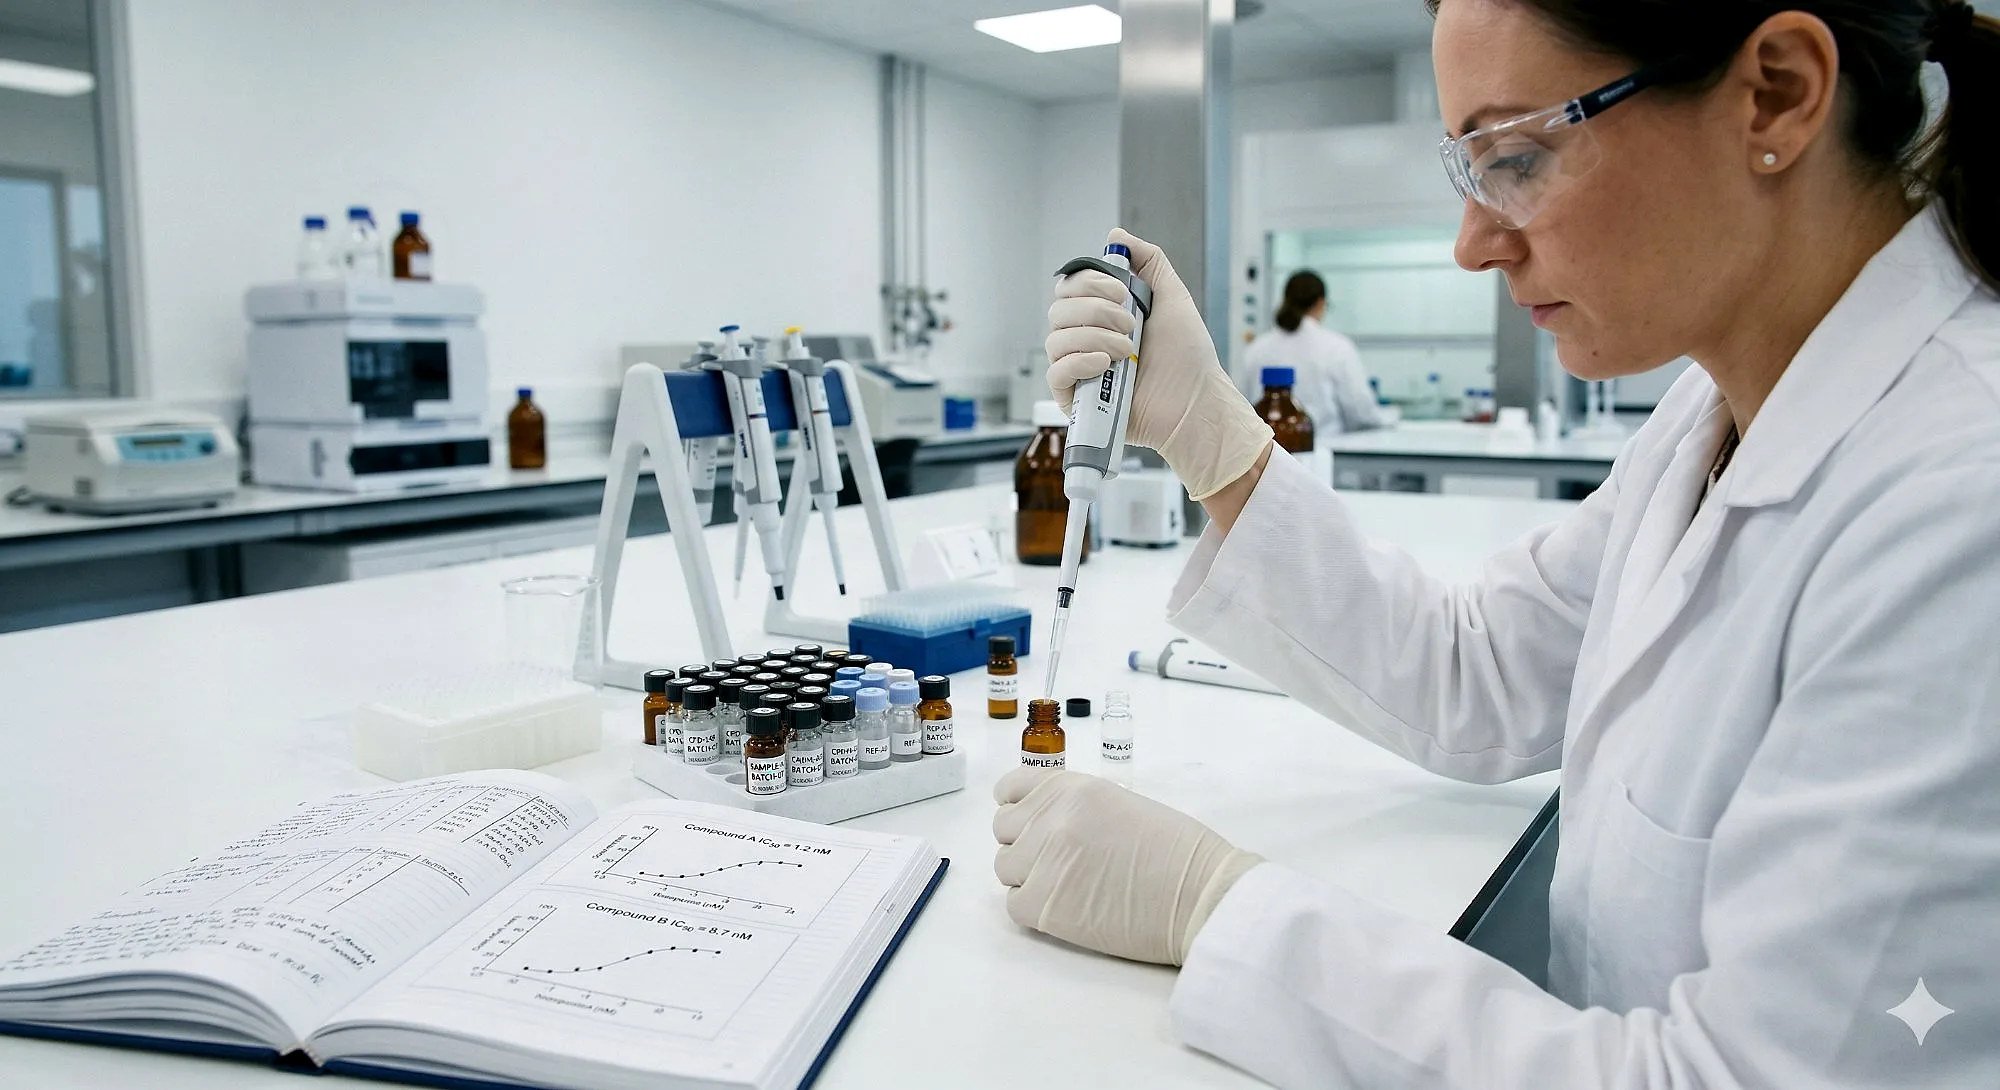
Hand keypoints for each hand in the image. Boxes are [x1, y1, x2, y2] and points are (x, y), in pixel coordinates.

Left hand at [992, 766, 1262, 964]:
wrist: (1200, 894)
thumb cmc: (1177, 853)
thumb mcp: (1120, 804)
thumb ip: (1076, 809)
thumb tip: (1046, 826)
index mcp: (1071, 787)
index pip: (1010, 789)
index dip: (1019, 809)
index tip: (1030, 824)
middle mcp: (1051, 817)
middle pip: (1003, 830)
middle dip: (1025, 844)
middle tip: (1058, 862)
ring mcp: (1043, 859)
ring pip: (1005, 868)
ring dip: (1029, 877)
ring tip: (1068, 886)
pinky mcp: (1043, 904)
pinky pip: (1014, 904)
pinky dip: (1035, 908)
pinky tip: (1068, 907)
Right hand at [1045, 228, 1271, 499]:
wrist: (1195, 401)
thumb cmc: (1187, 356)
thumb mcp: (1172, 297)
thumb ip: (1148, 261)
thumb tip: (1115, 235)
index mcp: (1101, 315)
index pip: (1070, 286)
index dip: (1091, 282)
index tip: (1122, 291)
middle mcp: (1085, 339)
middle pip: (1059, 309)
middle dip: (1096, 310)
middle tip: (1130, 324)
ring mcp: (1077, 369)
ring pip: (1056, 338)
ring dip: (1094, 337)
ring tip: (1128, 350)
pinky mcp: (1074, 399)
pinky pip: (1055, 372)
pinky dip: (1078, 361)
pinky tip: (1105, 364)